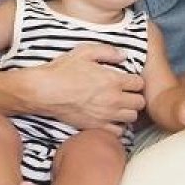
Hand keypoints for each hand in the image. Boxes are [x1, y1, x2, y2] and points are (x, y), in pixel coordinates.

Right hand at [28, 43, 145, 135]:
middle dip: (135, 96)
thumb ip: (107, 51)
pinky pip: (118, 132)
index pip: (140, 83)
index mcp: (113, 80)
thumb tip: (123, 55)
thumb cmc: (62, 70)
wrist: (45, 91)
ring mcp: (105, 115)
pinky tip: (110, 118)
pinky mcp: (96, 127)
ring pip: (132, 118)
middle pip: (139, 102)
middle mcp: (113, 99)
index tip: (127, 80)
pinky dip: (118, 126)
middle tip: (125, 93)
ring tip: (119, 106)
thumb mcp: (84, 52)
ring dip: (128, 111)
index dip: (135, 81)